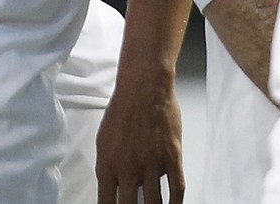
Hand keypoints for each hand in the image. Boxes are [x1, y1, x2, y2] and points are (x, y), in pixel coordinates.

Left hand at [95, 78, 183, 203]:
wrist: (143, 87)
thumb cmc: (122, 109)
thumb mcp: (103, 141)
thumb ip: (108, 167)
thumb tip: (113, 186)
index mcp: (107, 165)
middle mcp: (128, 168)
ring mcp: (151, 164)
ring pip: (154, 203)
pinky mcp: (172, 157)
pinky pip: (176, 189)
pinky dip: (175, 203)